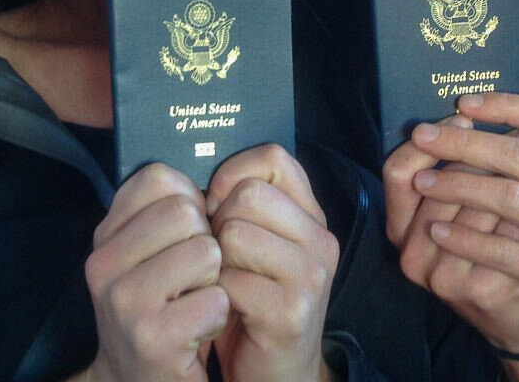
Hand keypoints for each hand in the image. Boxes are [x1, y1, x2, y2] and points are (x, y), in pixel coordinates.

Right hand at [84, 163, 227, 381]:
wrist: (135, 381)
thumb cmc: (157, 309)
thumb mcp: (144, 256)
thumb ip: (162, 211)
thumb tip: (212, 168)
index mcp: (105, 236)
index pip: (158, 176)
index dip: (190, 198)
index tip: (189, 230)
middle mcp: (104, 265)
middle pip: (186, 211)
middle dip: (206, 241)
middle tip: (193, 277)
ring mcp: (125, 303)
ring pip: (206, 252)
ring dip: (215, 280)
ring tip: (195, 302)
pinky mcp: (153, 339)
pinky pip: (216, 299)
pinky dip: (219, 315)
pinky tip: (198, 329)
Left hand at [204, 144, 338, 381]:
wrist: (275, 375)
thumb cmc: (252, 305)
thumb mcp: (258, 248)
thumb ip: (245, 207)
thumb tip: (197, 173)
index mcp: (311, 217)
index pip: (274, 159)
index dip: (232, 173)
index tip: (215, 203)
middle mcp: (320, 240)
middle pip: (248, 194)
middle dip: (216, 222)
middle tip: (217, 255)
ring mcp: (311, 275)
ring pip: (235, 233)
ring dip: (213, 261)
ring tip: (222, 282)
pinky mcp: (291, 311)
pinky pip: (229, 280)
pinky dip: (214, 294)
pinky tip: (225, 310)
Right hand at [384, 117, 518, 355]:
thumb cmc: (497, 258)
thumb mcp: (465, 216)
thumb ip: (459, 174)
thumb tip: (481, 108)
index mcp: (401, 230)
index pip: (395, 171)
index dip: (429, 140)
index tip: (465, 115)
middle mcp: (412, 254)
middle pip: (439, 183)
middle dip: (481, 148)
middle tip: (516, 124)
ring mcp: (444, 275)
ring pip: (476, 204)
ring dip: (510, 170)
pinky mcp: (480, 289)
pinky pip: (506, 232)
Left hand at [408, 93, 518, 381]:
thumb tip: (491, 131)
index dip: (506, 104)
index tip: (464, 102)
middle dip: (464, 142)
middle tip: (422, 134)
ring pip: (510, 198)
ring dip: (458, 186)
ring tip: (422, 183)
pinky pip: (506, 252)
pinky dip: (467, 239)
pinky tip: (438, 232)